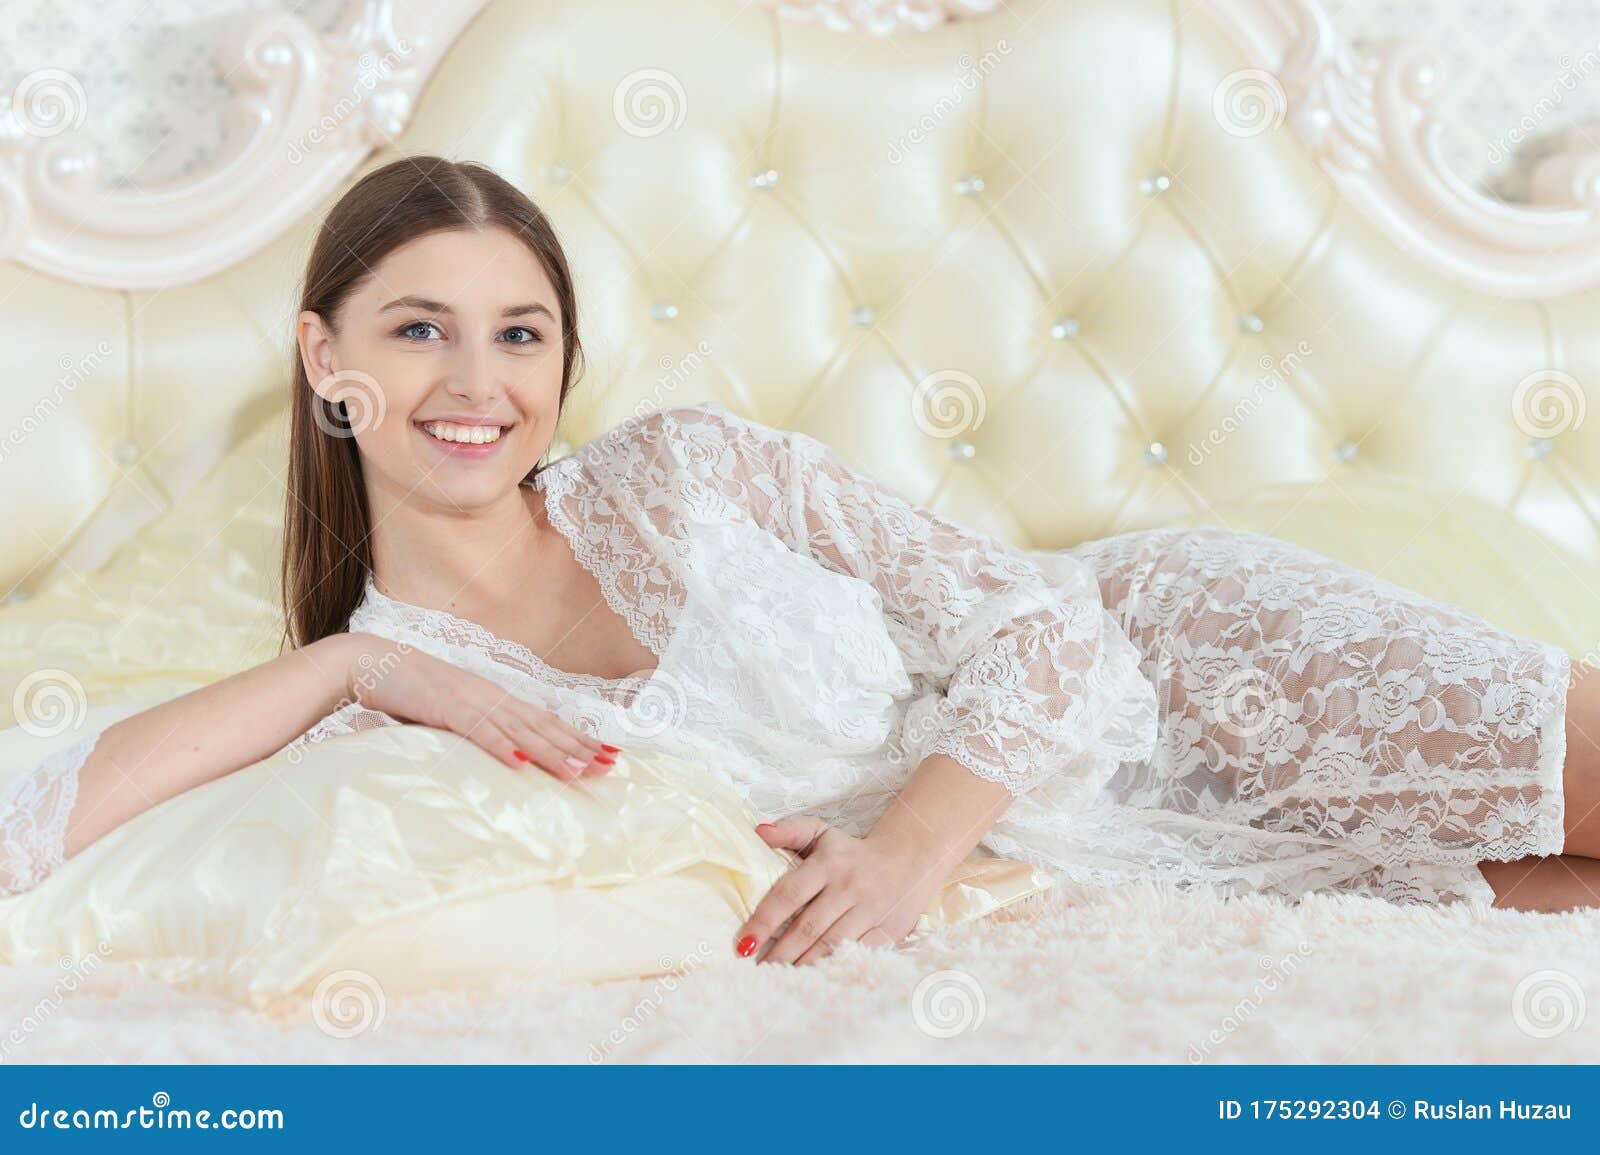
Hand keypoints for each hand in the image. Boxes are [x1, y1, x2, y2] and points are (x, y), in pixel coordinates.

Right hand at [342, 631, 616, 778]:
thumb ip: (477, 727)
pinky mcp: (444, 707)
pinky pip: (476, 729)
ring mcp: (469, 699)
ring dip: (550, 750)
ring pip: (518, 729)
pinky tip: (519, 761)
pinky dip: (499, 745)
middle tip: (611, 763)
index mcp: (493, 697)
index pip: (544, 720)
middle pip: (542, 724)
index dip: (578, 736)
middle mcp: (490, 696)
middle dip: (578, 745)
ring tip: (578, 769)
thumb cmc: (408, 690)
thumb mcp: (451, 712)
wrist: (368, 663)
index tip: (609, 752)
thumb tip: (504, 751)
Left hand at [734, 816, 948, 965]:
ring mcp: (869, 911)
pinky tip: (816, 980)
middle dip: (779, 954)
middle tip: (756, 973)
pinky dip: (836, 968)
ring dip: (803, 966)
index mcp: (827, 865)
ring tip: (779, 981)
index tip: (743, 944)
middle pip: (807, 927)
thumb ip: (790, 830)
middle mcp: (848, 888)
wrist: (909, 858)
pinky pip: (858, 954)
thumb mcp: (823, 834)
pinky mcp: (887, 930)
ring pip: (831, 945)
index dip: (763, 921)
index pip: (788, 895)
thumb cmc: (853, 853)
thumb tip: (758, 831)